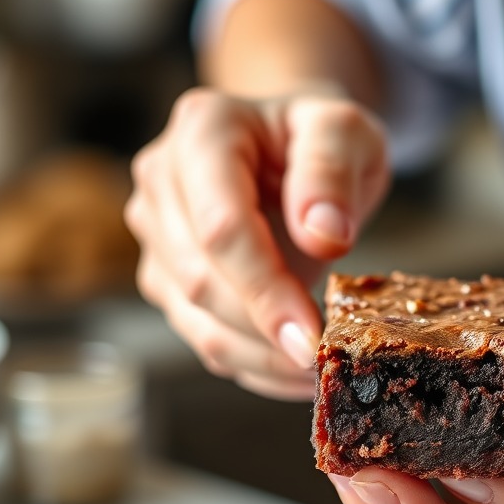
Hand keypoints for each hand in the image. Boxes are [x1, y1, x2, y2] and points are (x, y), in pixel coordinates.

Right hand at [125, 85, 389, 398]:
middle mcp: (161, 181)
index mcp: (203, 131)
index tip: (312, 336)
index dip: (265, 289)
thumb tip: (322, 236)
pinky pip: (204, 338)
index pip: (221, 227)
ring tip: (319, 371)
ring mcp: (156, 234)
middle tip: (325, 362)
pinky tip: (296, 373)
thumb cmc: (320, 137)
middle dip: (264, 332)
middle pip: (201, 280)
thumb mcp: (347, 131)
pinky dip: (253, 365)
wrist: (294, 147)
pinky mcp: (167, 279)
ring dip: (259, 358)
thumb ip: (333, 171)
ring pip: (196, 321)